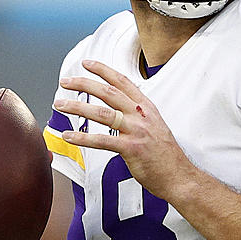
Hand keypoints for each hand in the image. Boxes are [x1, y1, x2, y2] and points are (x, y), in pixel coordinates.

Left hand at [54, 60, 192, 199]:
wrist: (179, 176)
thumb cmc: (165, 155)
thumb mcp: (155, 126)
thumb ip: (138, 116)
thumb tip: (120, 110)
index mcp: (147, 107)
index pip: (123, 82)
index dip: (104, 71)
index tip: (87, 64)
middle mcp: (141, 115)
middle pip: (109, 93)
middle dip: (84, 84)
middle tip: (66, 82)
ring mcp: (137, 131)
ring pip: (102, 113)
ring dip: (78, 107)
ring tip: (60, 105)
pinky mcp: (131, 149)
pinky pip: (102, 141)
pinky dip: (83, 138)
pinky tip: (68, 136)